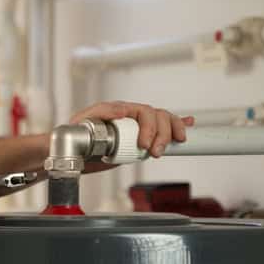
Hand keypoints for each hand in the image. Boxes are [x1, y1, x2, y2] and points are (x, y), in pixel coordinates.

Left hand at [71, 101, 193, 158]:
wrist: (73, 153)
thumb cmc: (77, 134)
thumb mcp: (83, 120)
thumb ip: (102, 112)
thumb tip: (122, 111)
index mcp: (122, 110)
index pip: (146, 112)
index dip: (150, 128)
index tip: (144, 145)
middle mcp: (133, 117)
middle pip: (159, 117)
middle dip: (162, 135)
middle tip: (155, 153)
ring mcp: (138, 128)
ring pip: (164, 123)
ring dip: (171, 135)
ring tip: (163, 151)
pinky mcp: (140, 140)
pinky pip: (162, 129)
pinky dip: (178, 124)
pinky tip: (190, 124)